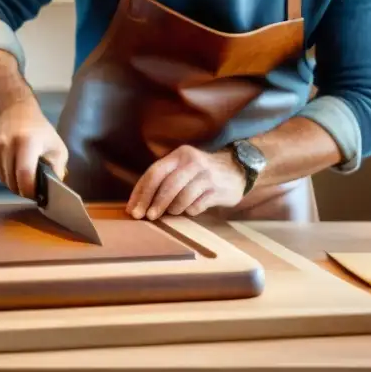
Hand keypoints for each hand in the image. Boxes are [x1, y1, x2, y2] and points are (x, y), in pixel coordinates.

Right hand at [0, 99, 67, 199]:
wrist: (16, 111)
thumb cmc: (40, 131)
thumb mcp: (57, 147)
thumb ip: (57, 169)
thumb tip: (52, 191)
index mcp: (26, 142)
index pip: (25, 175)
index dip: (31, 190)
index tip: (37, 193)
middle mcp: (6, 144)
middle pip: (12, 182)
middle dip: (23, 189)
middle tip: (32, 185)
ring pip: (3, 180)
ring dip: (14, 183)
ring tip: (24, 174)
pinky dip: (5, 175)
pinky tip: (13, 165)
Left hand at [126, 145, 245, 219]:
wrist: (238, 170)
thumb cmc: (201, 173)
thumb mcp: (184, 167)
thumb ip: (165, 179)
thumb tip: (139, 202)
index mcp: (180, 155)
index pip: (155, 173)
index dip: (141, 193)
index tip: (132, 209)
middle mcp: (193, 162)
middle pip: (167, 184)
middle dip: (154, 203)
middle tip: (146, 217)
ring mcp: (207, 175)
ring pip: (182, 197)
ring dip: (173, 208)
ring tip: (171, 212)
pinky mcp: (218, 190)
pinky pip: (197, 205)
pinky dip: (190, 210)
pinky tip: (190, 210)